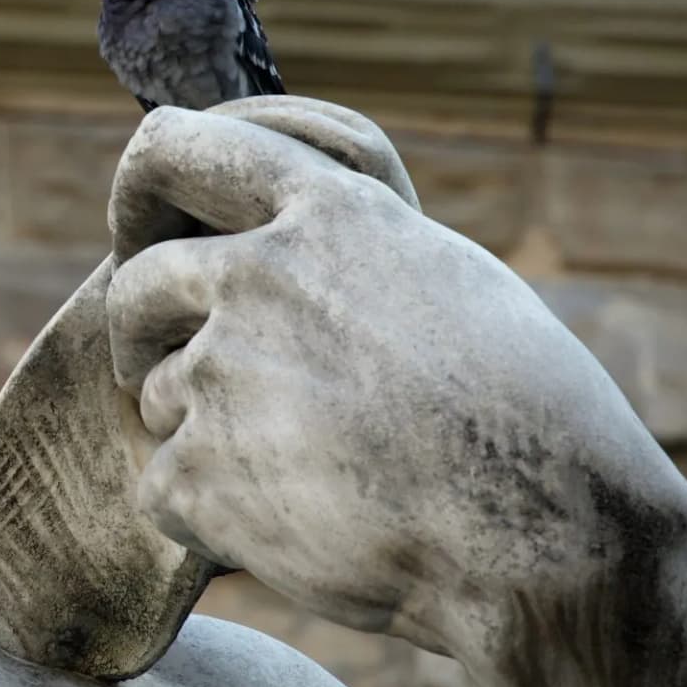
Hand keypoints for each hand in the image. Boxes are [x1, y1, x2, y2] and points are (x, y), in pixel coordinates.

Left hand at [104, 100, 686, 686]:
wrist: (549, 539)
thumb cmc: (526, 414)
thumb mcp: (445, 276)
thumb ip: (343, 244)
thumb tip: (276, 230)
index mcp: (324, 213)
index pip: (174, 147)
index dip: (139, 189)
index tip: (140, 231)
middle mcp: (258, 276)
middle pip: (136, 287)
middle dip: (145, 334)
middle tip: (169, 373)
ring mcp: (222, 373)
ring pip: (160, 398)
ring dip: (207, 436)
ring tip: (309, 475)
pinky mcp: (202, 473)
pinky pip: (165, 489)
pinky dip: (213, 519)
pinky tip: (296, 530)